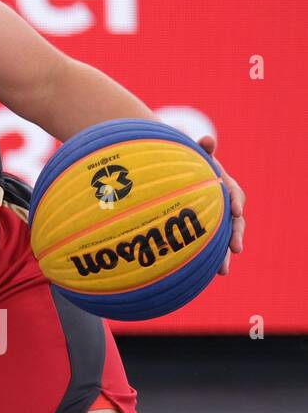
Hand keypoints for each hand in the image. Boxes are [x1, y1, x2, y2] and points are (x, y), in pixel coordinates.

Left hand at [198, 135, 244, 274]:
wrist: (176, 172)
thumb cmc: (185, 162)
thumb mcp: (193, 154)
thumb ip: (201, 149)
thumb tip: (208, 139)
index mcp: (223, 185)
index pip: (234, 193)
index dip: (236, 202)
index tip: (236, 211)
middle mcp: (222, 204)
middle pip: (235, 222)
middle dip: (236, 236)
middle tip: (235, 250)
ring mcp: (214, 218)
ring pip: (223, 238)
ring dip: (223, 254)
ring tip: (222, 271)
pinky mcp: (203, 229)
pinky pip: (207, 244)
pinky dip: (206, 258)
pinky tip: (201, 274)